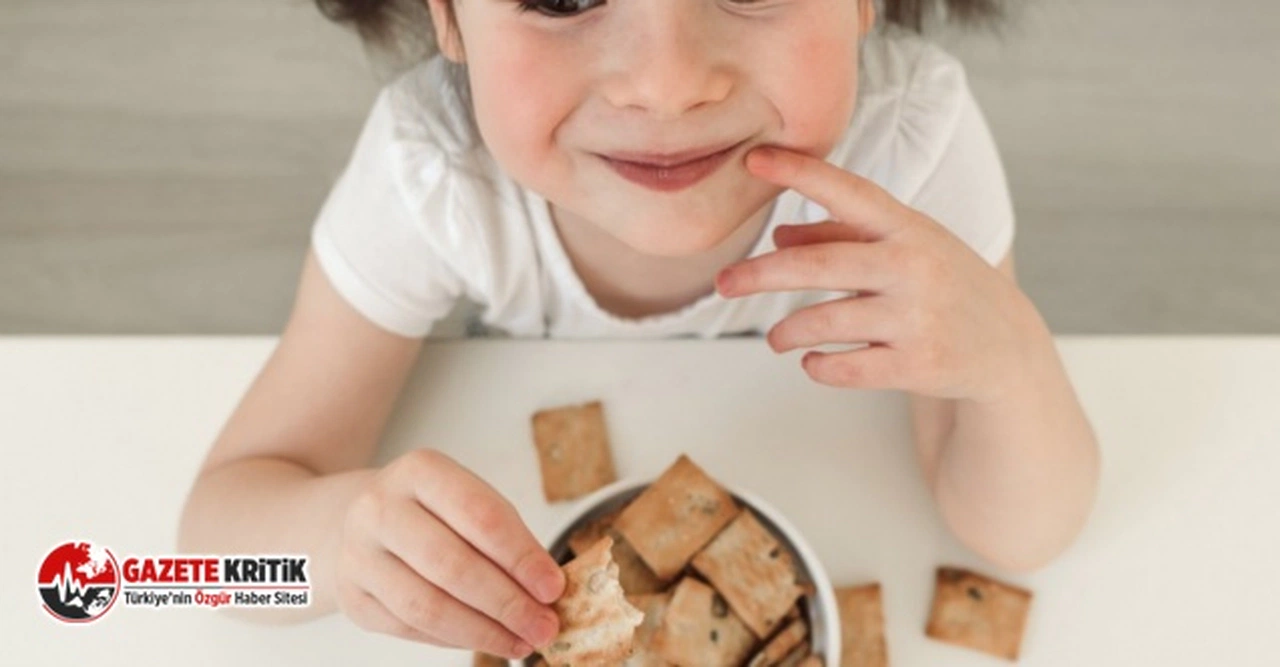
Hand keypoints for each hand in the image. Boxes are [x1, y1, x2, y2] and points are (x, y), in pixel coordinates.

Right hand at [334, 449, 563, 658]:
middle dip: (507, 603)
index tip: (553, 588)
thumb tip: (547, 592)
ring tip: (522, 642)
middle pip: (451, 565)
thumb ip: (508, 539)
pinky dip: (455, 640)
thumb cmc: (435, 511)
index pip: (480, 516)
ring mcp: (358, 555)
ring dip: (483, 631)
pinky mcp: (352, 597)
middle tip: (544, 626)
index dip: (521, 557)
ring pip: (426, 606)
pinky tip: (487, 640)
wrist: (368, 521)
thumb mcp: (471, 503)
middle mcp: (379, 509)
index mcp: (419, 471)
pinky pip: (409, 629)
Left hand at [716, 146, 1048, 403]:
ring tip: (776, 338)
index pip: (849, 191)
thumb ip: (843, 236)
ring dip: (787, 333)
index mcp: (908, 228)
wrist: (1007, 346)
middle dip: (760, 274)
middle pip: (819, 265)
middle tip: (723, 284)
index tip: (754, 159)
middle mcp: (914, 267)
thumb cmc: (942, 284)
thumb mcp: (904, 247)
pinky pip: (846, 368)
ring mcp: (918, 318)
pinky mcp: (919, 366)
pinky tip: (813, 361)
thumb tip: (779, 234)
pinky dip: (819, 366)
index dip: (800, 173)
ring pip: (825, 323)